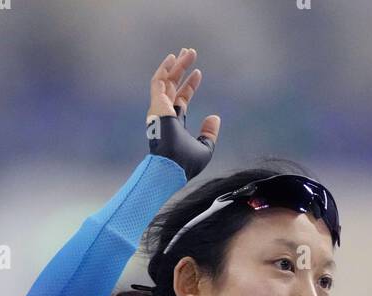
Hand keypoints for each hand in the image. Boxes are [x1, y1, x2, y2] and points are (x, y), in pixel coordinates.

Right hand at [146, 47, 220, 179]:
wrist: (171, 167)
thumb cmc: (186, 164)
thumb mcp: (205, 149)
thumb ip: (209, 134)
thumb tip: (214, 117)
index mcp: (175, 125)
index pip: (181, 100)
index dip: (190, 86)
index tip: (198, 73)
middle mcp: (165, 115)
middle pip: (173, 86)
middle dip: (181, 69)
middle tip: (190, 54)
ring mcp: (159, 109)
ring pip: (167, 81)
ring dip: (177, 65)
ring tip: (188, 51)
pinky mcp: (156, 104)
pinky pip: (158, 81)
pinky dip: (165, 69)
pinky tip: (173, 57)